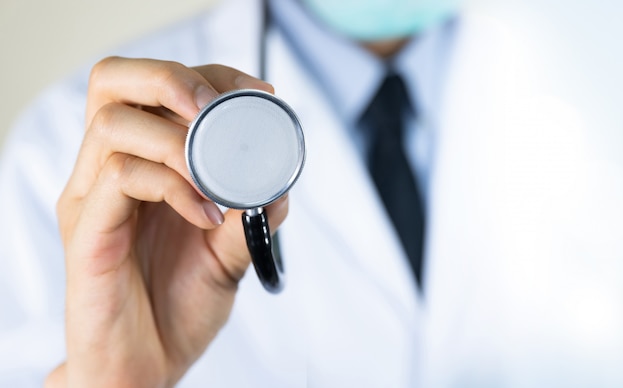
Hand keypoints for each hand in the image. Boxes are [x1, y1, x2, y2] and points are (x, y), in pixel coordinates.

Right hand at [46, 57, 287, 386]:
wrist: (147, 367)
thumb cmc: (178, 308)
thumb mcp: (228, 256)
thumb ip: (249, 217)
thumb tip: (279, 182)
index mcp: (139, 166)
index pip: (154, 86)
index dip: (208, 76)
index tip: (258, 94)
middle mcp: (106, 172)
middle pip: (113, 82)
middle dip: (173, 79)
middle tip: (217, 109)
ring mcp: (91, 200)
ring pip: (114, 124)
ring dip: (179, 140)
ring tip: (215, 179)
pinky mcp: (86, 233)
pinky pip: (121, 179)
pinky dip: (173, 185)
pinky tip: (205, 215)